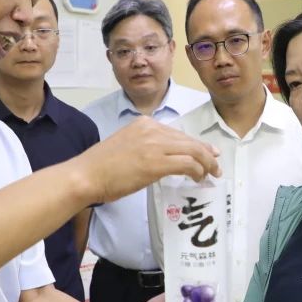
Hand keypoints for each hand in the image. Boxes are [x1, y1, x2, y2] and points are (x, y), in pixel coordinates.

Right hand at [72, 118, 220, 204]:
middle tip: (216, 166)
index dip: (196, 145)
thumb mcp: (126, 146)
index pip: (177, 133)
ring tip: (211, 175)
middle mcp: (151, 129)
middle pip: (189, 140)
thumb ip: (145, 147)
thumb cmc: (101, 167)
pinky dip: (198, 171)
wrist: (86, 175)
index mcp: (144, 123)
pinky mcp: (156, 163)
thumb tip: (165, 160)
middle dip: (207, 154)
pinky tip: (198, 178)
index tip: (207, 154)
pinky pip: (187, 164)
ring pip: (193, 151)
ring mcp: (154, 145)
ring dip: (206, 164)